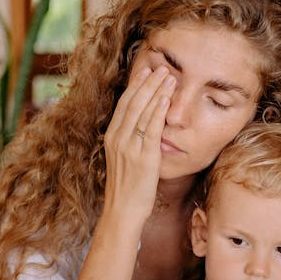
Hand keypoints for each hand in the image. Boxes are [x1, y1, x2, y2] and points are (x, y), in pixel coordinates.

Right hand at [102, 66, 174, 228]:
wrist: (123, 211)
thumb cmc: (126, 190)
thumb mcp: (123, 161)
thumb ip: (130, 143)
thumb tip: (141, 130)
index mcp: (112, 138)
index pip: (123, 105)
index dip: (135, 86)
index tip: (145, 72)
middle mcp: (118, 139)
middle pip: (133, 103)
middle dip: (148, 83)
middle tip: (161, 68)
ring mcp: (129, 147)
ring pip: (142, 111)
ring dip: (156, 91)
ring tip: (169, 76)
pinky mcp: (143, 157)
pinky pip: (151, 128)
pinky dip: (158, 110)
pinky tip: (166, 98)